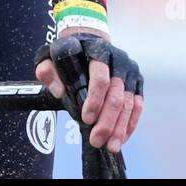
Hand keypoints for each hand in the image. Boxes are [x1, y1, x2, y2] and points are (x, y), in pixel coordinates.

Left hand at [35, 32, 143, 153]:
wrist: (89, 39)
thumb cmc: (70, 51)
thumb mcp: (51, 55)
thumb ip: (48, 71)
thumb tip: (59, 91)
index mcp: (97, 51)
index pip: (101, 78)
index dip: (95, 100)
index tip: (86, 118)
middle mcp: (118, 60)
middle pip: (117, 94)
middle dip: (108, 121)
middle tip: (97, 139)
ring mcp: (130, 71)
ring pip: (129, 103)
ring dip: (120, 127)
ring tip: (111, 145)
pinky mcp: (137, 81)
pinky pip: (138, 105)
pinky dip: (130, 123)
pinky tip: (122, 137)